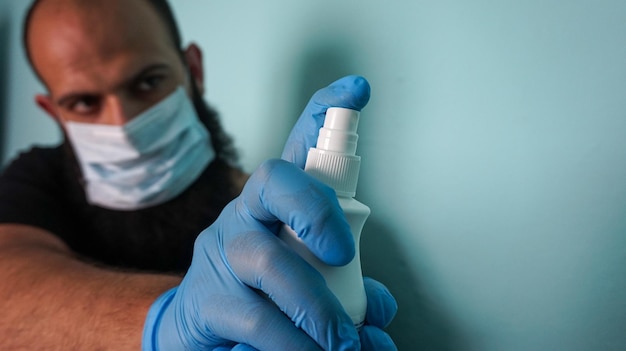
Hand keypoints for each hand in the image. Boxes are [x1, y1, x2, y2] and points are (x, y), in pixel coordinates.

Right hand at [142, 75, 395, 349]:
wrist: (197, 330)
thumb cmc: (260, 294)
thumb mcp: (307, 281)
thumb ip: (347, 289)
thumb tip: (379, 310)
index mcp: (276, 206)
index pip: (298, 148)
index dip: (323, 114)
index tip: (356, 91)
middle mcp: (246, 216)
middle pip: (272, 182)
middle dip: (315, 208)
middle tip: (344, 254)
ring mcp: (222, 255)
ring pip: (266, 260)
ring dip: (315, 304)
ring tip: (344, 341)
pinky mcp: (208, 301)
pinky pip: (253, 320)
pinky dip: (292, 343)